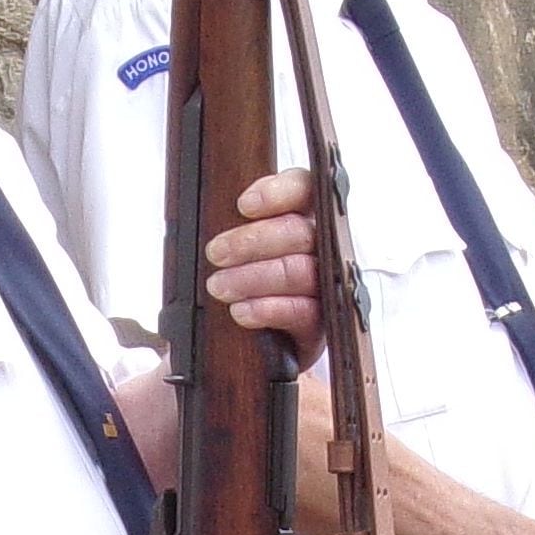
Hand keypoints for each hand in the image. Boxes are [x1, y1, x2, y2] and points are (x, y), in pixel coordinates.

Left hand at [210, 168, 321, 358]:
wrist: (241, 346)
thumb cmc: (237, 286)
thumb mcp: (231, 252)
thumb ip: (232, 228)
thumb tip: (210, 215)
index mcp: (300, 219)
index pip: (305, 189)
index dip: (278, 192)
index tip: (244, 205)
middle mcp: (320, 249)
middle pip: (299, 232)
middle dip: (252, 241)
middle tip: (215, 254)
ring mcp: (324, 287)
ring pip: (300, 270)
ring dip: (253, 277)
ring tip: (219, 287)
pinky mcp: (322, 324)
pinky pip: (303, 311)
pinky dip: (268, 309)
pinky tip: (241, 312)